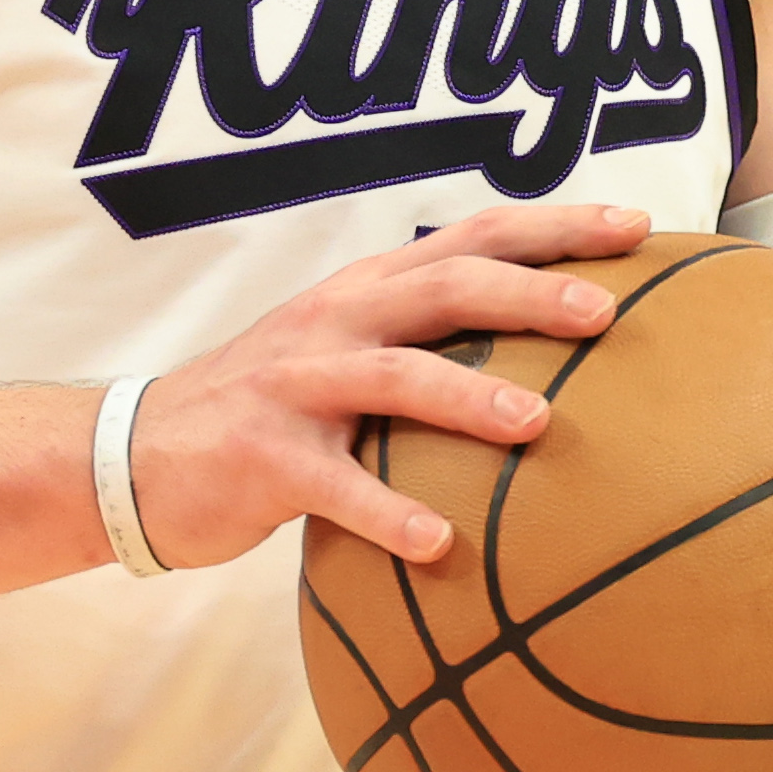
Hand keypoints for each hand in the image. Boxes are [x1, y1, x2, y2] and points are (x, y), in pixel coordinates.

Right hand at [123, 199, 646, 569]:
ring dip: (467, 398)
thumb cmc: (274, 408)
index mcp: (366, 291)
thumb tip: (550, 351)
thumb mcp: (346, 350)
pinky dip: (388, 512)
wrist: (136, 453)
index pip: (471, 238)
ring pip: (391, 376)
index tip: (636, 230)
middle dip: (528, 295)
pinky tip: (440, 544)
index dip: (553, 228)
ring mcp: (295, 386)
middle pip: (443, 287)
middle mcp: (335, 321)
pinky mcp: (263, 459)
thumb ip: (427, 339)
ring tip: (537, 424)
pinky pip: (335, 487)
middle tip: (605, 316)